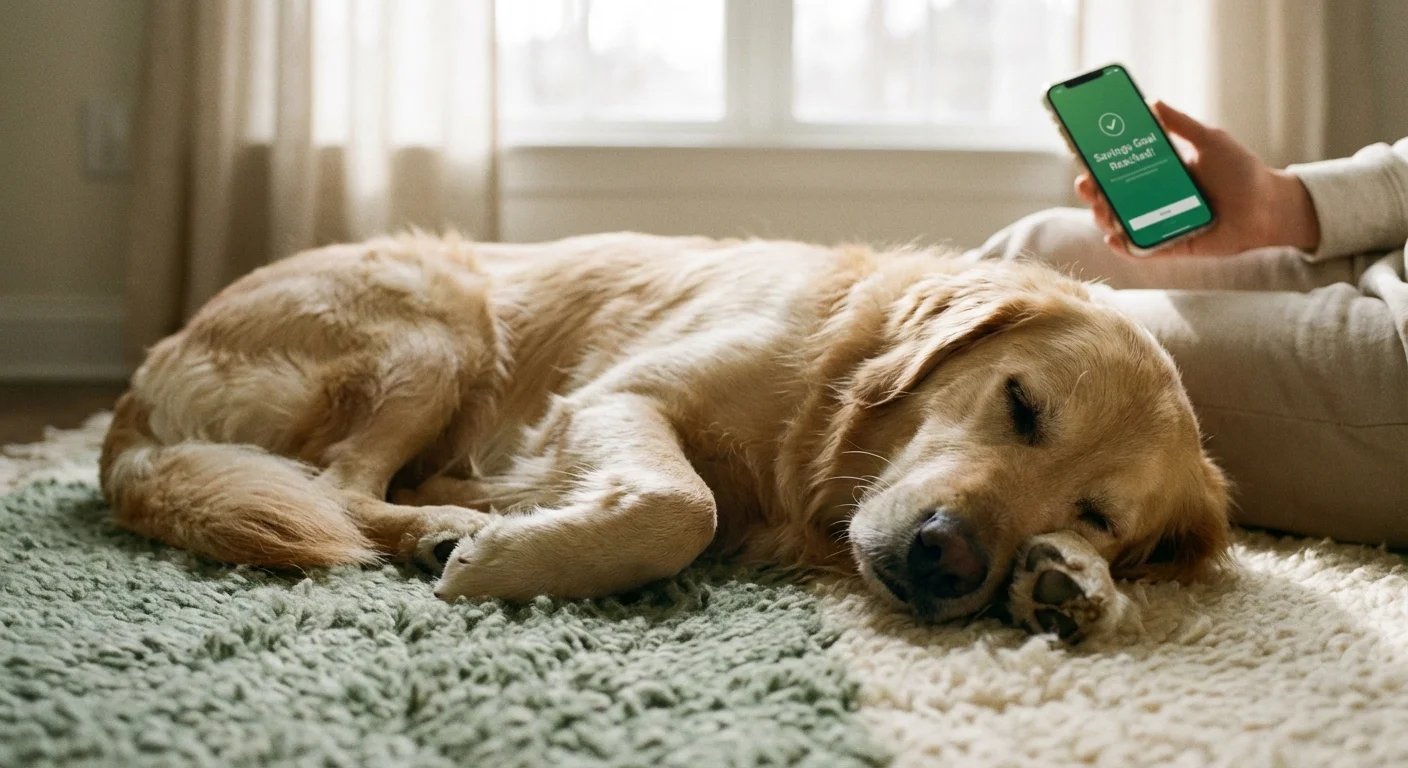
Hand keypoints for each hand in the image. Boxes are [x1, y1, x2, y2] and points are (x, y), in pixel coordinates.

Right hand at [1074, 101, 1320, 257]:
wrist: (1268, 207)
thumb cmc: (1242, 172)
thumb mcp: (1210, 140)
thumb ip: (1181, 124)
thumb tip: (1152, 102)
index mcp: (1160, 172)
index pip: (1119, 167)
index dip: (1098, 163)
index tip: (1082, 154)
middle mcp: (1154, 198)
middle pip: (1111, 196)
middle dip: (1092, 191)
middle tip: (1085, 183)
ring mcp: (1158, 223)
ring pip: (1119, 223)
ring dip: (1103, 216)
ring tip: (1100, 209)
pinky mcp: (1169, 246)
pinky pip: (1139, 249)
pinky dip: (1123, 246)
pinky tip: (1113, 238)